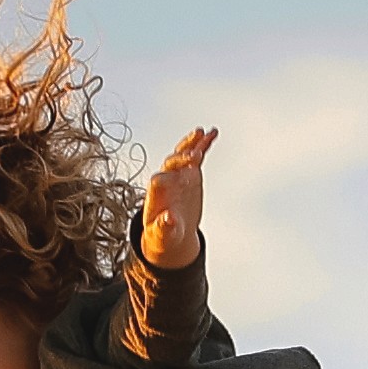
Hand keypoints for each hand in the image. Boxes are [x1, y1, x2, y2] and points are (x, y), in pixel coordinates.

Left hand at [139, 126, 213, 271]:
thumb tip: (169, 219)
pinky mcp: (190, 173)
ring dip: (191, 143)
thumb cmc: (162, 235)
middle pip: (171, 163)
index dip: (166, 178)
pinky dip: (203, 145)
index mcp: (155, 194)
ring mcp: (179, 174)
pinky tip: (212, 134)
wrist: (172, 232)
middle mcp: (166, 180)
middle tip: (194, 156)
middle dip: (181, 159)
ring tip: (200, 133)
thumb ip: (163, 227)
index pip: (158, 181)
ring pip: (183, 154)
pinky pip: (197, 156)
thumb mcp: (161, 235)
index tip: (176, 179)